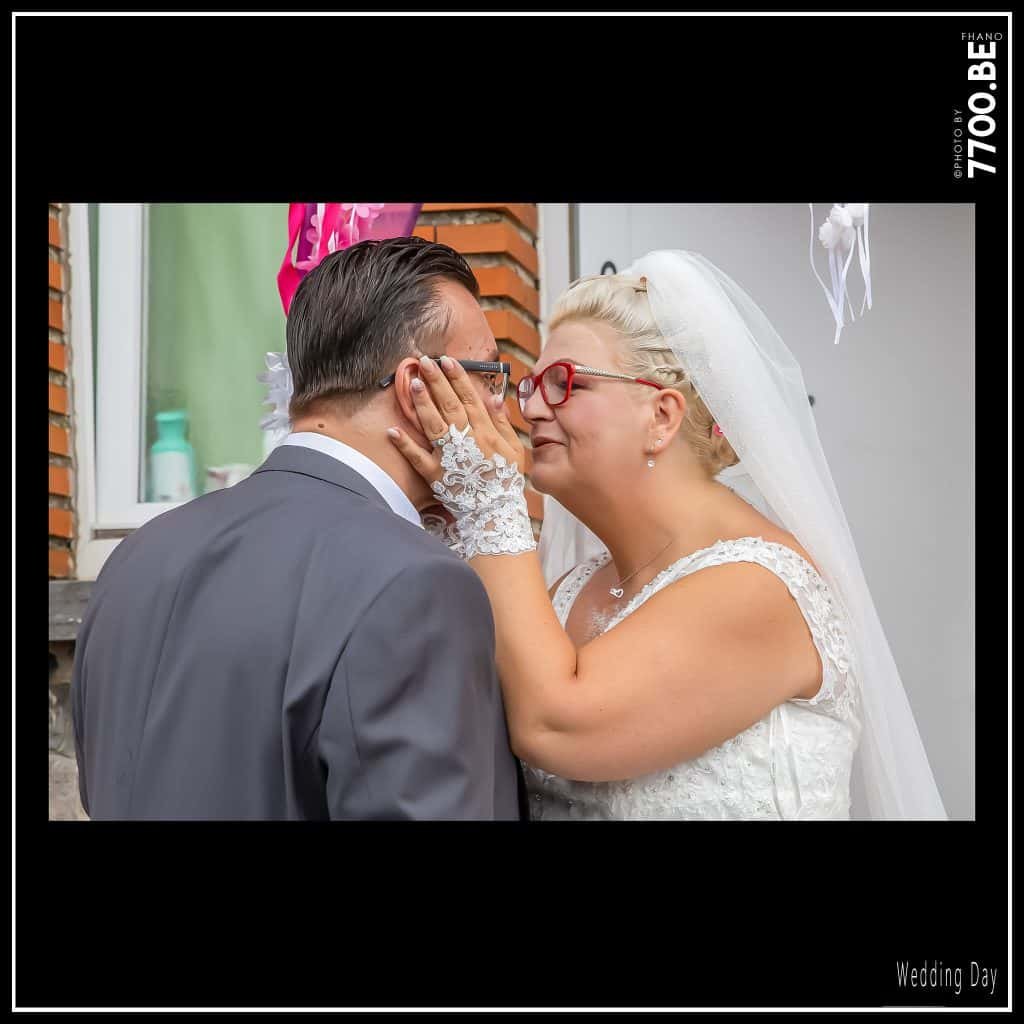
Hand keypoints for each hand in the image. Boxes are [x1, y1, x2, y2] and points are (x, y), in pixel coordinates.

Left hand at [386, 355, 525, 486]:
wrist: (496, 511)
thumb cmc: (505, 479)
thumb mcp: (513, 449)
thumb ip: (503, 422)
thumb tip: (496, 397)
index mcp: (485, 432)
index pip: (470, 398)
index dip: (458, 378)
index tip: (448, 361)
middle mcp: (466, 440)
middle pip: (449, 405)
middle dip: (436, 381)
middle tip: (425, 362)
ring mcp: (449, 457)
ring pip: (433, 424)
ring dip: (422, 403)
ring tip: (412, 383)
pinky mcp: (435, 474)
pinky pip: (418, 458)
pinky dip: (405, 445)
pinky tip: (392, 430)